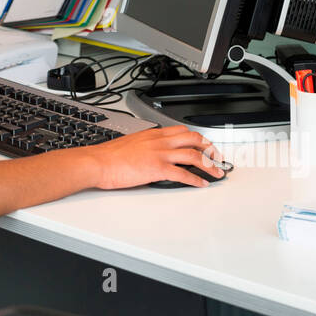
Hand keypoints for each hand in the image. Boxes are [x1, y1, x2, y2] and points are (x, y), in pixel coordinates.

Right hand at [87, 126, 225, 188]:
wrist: (98, 162)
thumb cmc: (109, 156)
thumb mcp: (130, 143)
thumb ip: (145, 145)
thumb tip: (151, 153)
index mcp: (153, 134)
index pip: (182, 131)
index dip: (197, 138)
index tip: (204, 145)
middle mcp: (159, 141)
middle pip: (193, 139)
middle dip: (209, 149)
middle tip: (217, 158)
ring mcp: (159, 154)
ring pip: (193, 155)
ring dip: (208, 165)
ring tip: (217, 173)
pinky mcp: (157, 169)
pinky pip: (183, 173)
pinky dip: (195, 179)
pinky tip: (201, 184)